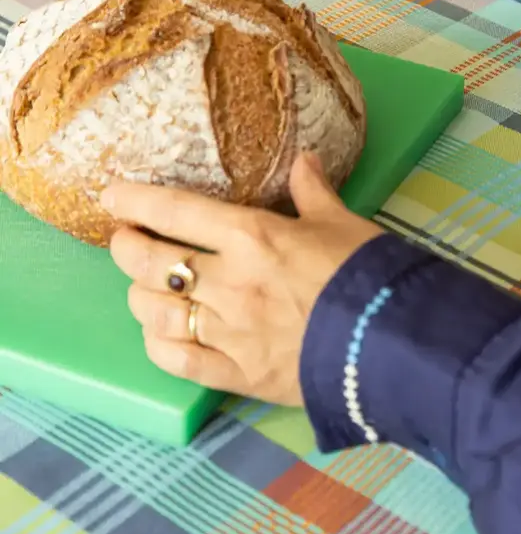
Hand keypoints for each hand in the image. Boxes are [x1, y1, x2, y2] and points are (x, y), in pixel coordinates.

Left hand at [100, 153, 382, 406]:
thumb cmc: (368, 274)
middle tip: (126, 239)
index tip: (112, 196)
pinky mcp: (239, 374)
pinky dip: (158, 344)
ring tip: (140, 284)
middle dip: (125, 246)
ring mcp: (230, 333)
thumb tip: (305, 160)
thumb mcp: (343, 223)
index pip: (176, 212)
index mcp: (253, 237)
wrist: (395, 342)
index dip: (134, 200)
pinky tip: (160, 332)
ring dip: (137, 294)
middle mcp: (230, 283)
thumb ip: (313, 191)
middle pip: (150, 263)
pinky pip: (178, 361)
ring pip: (154, 311)